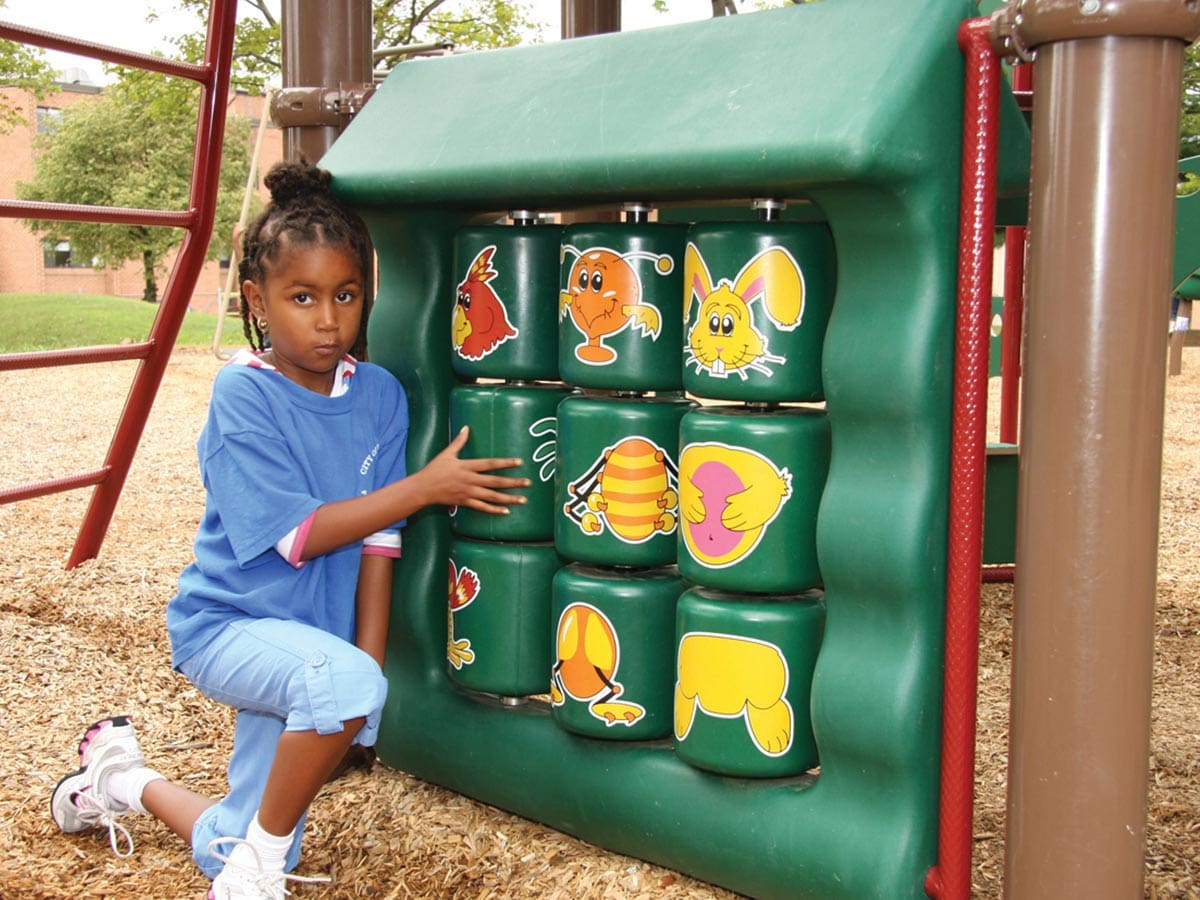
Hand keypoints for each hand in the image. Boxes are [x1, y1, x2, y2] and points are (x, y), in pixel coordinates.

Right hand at [415, 427, 529, 514]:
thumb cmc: (434, 469)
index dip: (505, 463)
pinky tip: (506, 511)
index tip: (519, 462)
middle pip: (495, 481)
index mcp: (466, 466)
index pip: (490, 464)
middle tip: (528, 482)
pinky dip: (494, 510)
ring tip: (523, 500)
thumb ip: (459, 442)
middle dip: (513, 482)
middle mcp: (470, 480)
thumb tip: (466, 428)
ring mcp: (468, 493)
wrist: (423, 488)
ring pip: (492, 496)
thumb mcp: (447, 454)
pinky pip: (482, 508)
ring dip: (508, 498)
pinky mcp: (465, 502)